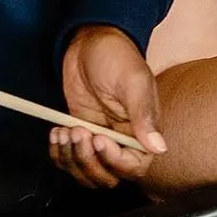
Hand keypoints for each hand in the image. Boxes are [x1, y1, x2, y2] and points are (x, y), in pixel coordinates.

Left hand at [49, 25, 168, 189]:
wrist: (90, 40)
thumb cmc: (116, 55)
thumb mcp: (133, 81)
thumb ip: (144, 114)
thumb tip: (159, 147)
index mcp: (142, 132)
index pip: (133, 166)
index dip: (114, 160)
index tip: (99, 138)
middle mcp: (122, 141)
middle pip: (108, 176)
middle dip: (88, 161)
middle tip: (79, 132)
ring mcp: (99, 139)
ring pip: (87, 173)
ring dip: (71, 159)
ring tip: (65, 131)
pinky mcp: (80, 134)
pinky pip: (70, 160)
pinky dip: (59, 154)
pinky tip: (57, 133)